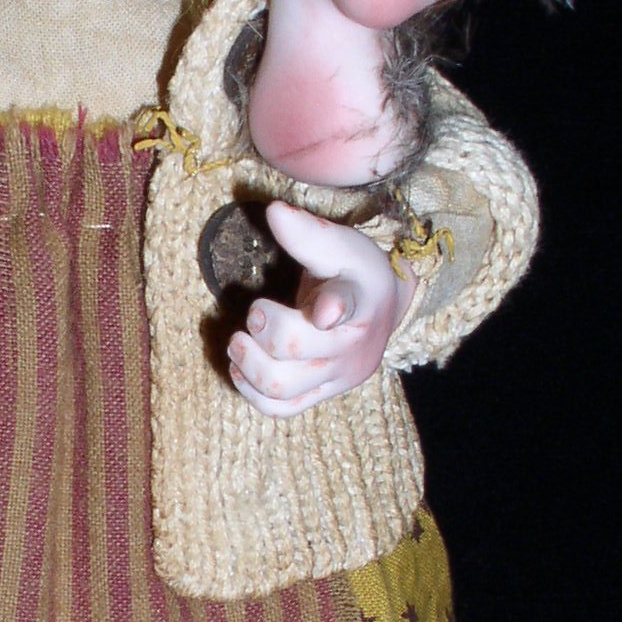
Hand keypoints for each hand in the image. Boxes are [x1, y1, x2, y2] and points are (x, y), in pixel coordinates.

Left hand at [226, 202, 412, 417]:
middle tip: (255, 312)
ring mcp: (336, 377)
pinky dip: (251, 392)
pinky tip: (241, 367)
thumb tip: (274, 212)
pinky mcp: (322, 395)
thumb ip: (307, 233)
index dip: (334, 308)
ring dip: (248, 363)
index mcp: (360, 301)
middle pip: (297, 349)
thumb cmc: (354, 273)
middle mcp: (350, 346)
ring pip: (282, 388)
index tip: (324, 310)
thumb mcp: (340, 245)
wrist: (383, 309)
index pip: (347, 306)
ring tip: (239, 341)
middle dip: (264, 329)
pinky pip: (281, 410)